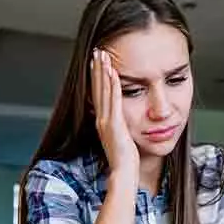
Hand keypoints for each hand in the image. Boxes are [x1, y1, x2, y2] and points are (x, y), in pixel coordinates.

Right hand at [91, 49, 138, 177]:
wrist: (124, 172)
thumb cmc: (126, 159)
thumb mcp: (121, 138)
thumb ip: (120, 127)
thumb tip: (122, 121)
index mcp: (103, 121)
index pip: (98, 94)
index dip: (97, 77)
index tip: (97, 62)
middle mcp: (101, 119)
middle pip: (97, 88)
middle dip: (97, 69)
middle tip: (97, 51)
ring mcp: (106, 121)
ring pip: (104, 91)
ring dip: (103, 72)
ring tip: (103, 55)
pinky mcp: (114, 124)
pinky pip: (114, 100)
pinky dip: (113, 85)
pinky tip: (113, 72)